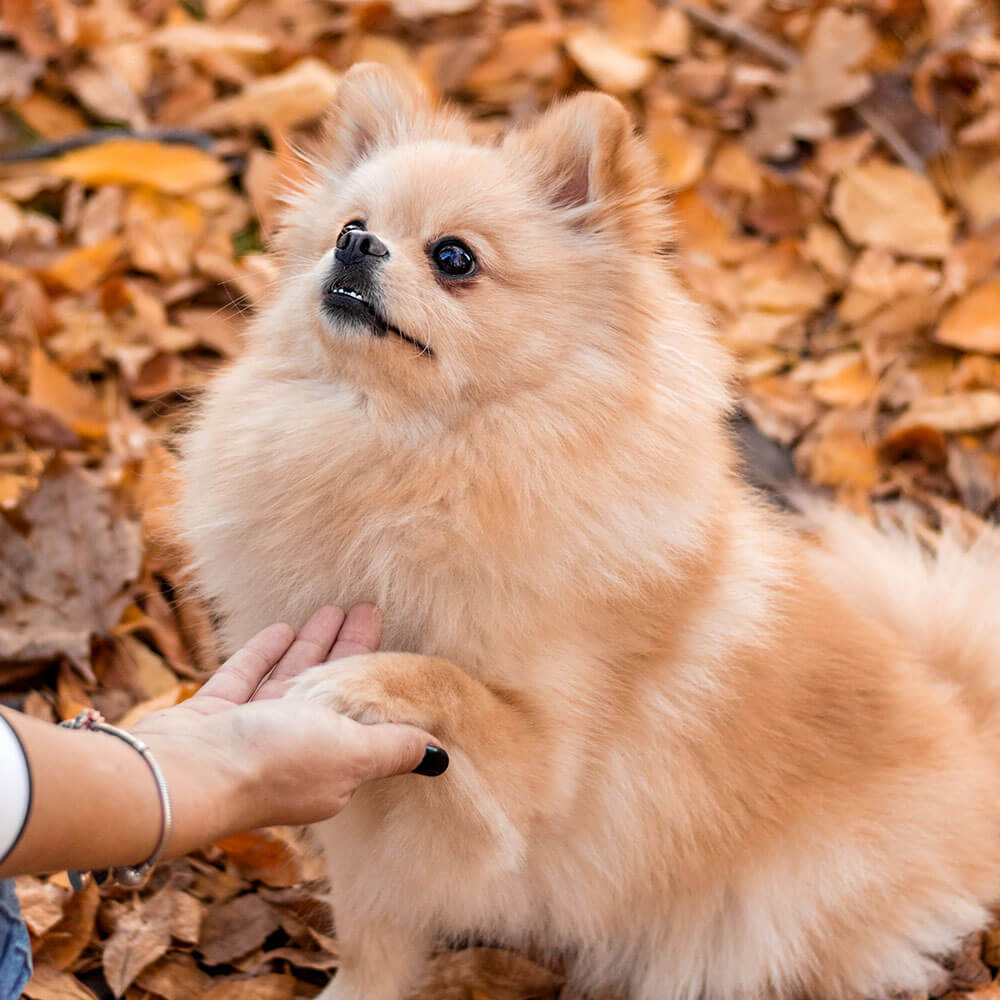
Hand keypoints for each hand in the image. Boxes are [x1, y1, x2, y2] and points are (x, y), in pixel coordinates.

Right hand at [132, 605, 443, 856]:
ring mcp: (250, 733)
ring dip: (312, 646)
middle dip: (351, 650)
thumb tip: (442, 757)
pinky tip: (281, 628)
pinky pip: (246, 677)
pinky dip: (265, 653)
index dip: (381, 679)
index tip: (397, 642)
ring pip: (290, 680)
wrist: (181, 776)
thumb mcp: (351, 751)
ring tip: (333, 608)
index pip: (366, 714)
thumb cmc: (275, 762)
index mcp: (333, 764)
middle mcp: (294, 751)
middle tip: (368, 607)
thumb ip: (394, 748)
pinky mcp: (214, 717)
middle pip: (332, 690)